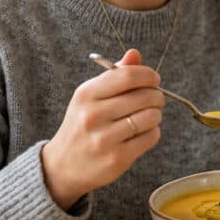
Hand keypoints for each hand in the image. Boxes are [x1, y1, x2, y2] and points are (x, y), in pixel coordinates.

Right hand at [41, 49, 164, 208]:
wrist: (62, 166)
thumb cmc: (81, 125)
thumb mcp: (90, 97)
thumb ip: (114, 75)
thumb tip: (135, 54)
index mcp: (86, 94)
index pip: (128, 76)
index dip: (148, 75)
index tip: (154, 79)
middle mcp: (93, 115)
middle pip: (144, 96)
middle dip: (157, 95)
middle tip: (155, 99)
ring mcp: (105, 139)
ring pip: (151, 117)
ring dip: (156, 114)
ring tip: (149, 116)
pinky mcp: (117, 158)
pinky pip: (151, 137)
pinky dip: (153, 132)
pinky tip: (144, 132)